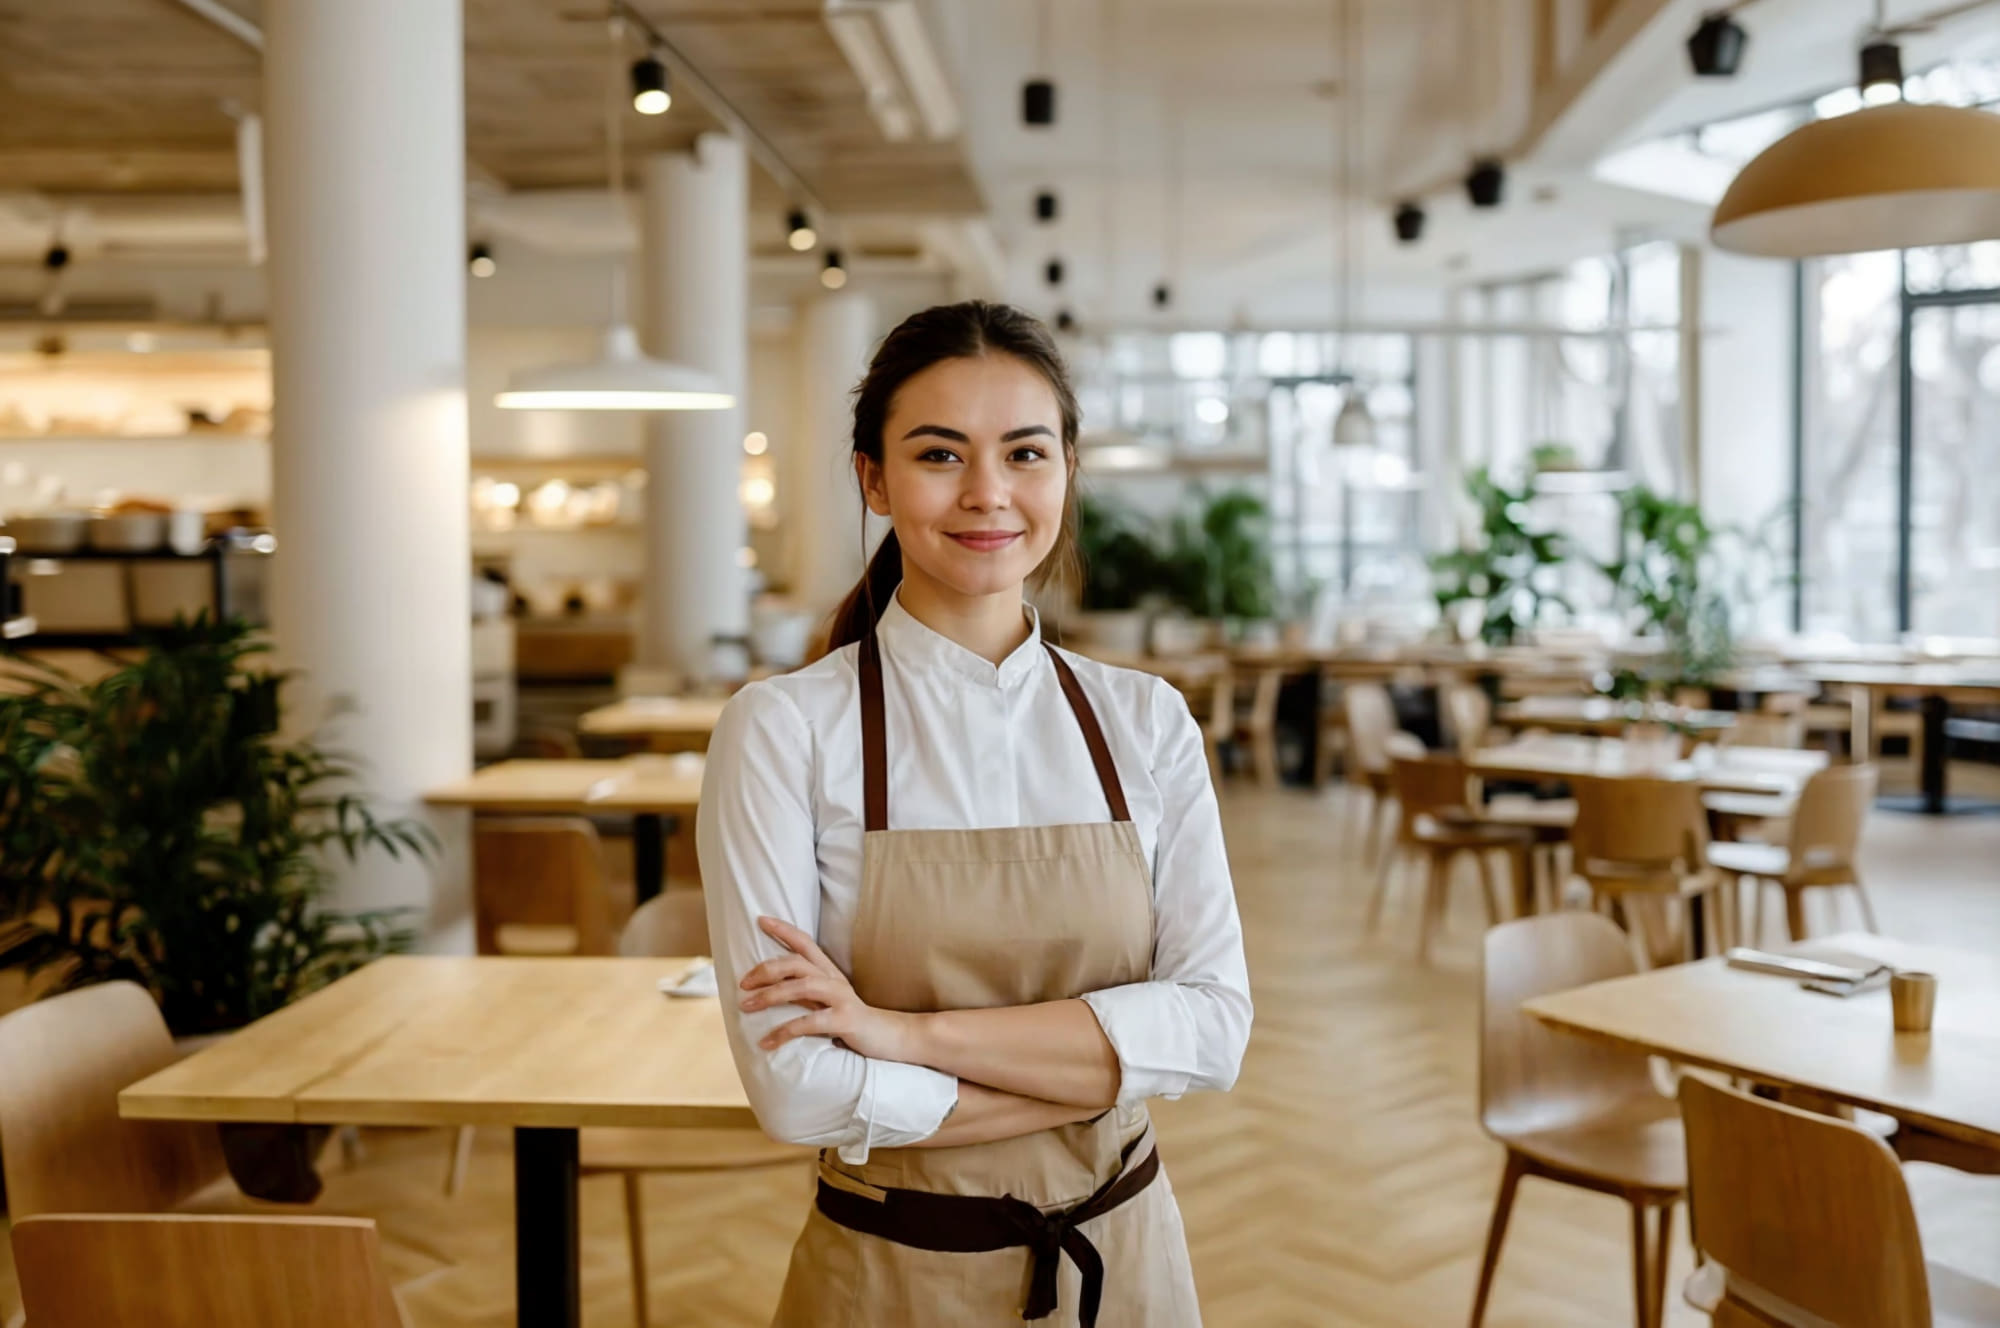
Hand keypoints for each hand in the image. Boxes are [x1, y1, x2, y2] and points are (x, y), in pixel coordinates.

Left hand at [739, 916, 922, 1062]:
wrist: (892, 1037)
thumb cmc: (853, 1022)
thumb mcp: (829, 1001)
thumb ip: (806, 993)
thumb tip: (771, 991)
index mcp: (829, 973)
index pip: (805, 943)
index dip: (783, 929)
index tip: (760, 919)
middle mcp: (834, 980)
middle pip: (796, 963)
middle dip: (765, 969)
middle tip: (742, 984)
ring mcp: (841, 998)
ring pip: (800, 987)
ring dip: (769, 996)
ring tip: (746, 1006)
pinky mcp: (845, 1020)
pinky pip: (808, 1022)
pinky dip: (783, 1031)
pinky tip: (766, 1042)